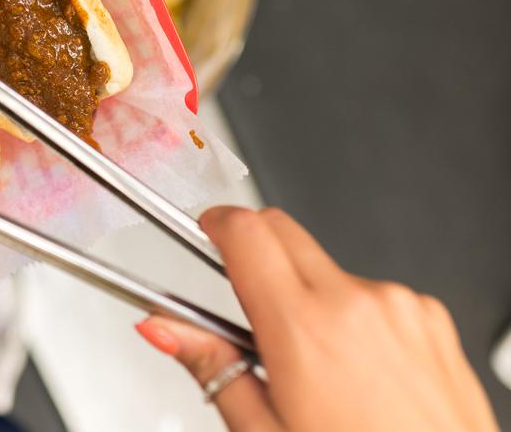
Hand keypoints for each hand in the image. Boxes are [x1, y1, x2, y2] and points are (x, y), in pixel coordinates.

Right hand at [136, 206, 497, 431]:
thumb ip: (211, 366)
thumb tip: (162, 327)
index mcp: (304, 329)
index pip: (246, 232)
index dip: (216, 223)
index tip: (208, 231)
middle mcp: (357, 302)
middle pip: (282, 231)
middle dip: (253, 249)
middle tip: (243, 300)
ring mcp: (400, 305)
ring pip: (326, 266)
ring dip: (306, 293)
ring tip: (312, 364)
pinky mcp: (430, 316)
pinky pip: (373, 291)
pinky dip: (353, 315)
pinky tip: (356, 369)